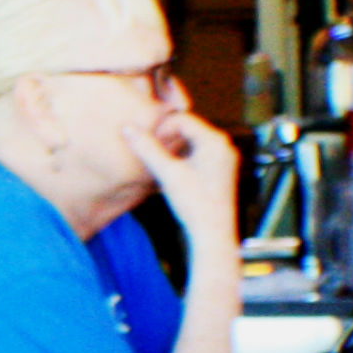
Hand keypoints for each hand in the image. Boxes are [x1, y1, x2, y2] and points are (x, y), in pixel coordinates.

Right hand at [126, 109, 240, 237]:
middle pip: (188, 129)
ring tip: (160, 165)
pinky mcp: (220, 172)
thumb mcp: (168, 173)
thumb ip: (147, 149)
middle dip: (167, 138)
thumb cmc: (195, 204)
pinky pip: (198, 155)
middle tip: (151, 153)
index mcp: (215, 141)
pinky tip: (171, 175)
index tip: (148, 144)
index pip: (183, 119)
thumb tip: (128, 129)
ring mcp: (224, 159)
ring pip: (192, 143)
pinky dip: (182, 159)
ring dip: (173, 150)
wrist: (213, 234)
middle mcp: (223, 146)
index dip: (162, 128)